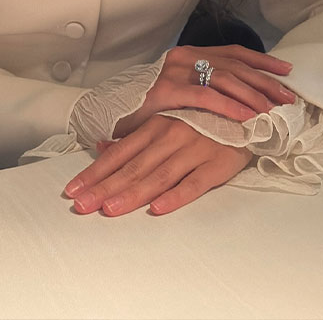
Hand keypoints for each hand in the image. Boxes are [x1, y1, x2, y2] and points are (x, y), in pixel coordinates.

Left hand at [65, 115, 251, 215]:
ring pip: (158, 176)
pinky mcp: (217, 164)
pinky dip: (176, 196)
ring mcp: (193, 150)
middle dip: (104, 187)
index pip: (119, 153)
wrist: (250, 113)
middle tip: (81, 206)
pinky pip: (194, 183)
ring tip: (109, 209)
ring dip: (132, 194)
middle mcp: (170, 136)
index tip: (73, 190)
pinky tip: (158, 209)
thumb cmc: (202, 120)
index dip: (95, 172)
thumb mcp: (166, 123)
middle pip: (133, 167)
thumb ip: (134, 138)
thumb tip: (101, 148)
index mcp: (155, 127)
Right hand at [114, 44, 294, 136]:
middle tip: (287, 95)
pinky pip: (205, 97)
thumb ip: (207, 86)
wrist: (116, 111)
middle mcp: (186, 57)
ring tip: (272, 108)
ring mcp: (176, 72)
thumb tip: (244, 95)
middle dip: (265, 80)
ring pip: (224, 78)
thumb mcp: (182, 88)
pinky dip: (229, 106)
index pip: (235, 52)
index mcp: (192, 54)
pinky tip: (247, 117)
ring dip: (252, 94)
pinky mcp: (168, 92)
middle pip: (235, 65)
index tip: (286, 70)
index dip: (262, 61)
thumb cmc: (152, 103)